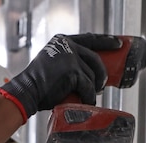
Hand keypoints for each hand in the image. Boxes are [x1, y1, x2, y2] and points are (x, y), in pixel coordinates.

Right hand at [0, 34, 118, 120]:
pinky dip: (88, 97)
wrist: (27, 91)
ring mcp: (71, 58)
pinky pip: (88, 87)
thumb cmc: (38, 83)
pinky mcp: (73, 73)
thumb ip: (67, 62)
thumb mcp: (53, 63)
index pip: (90, 39)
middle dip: (102, 74)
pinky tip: (86, 101)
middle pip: (95, 59)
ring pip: (92, 76)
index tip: (118, 45)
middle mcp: (68, 46)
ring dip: (93, 89)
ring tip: (90, 95)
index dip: (106, 41)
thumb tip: (90, 76)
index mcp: (63, 41)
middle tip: (103, 85)